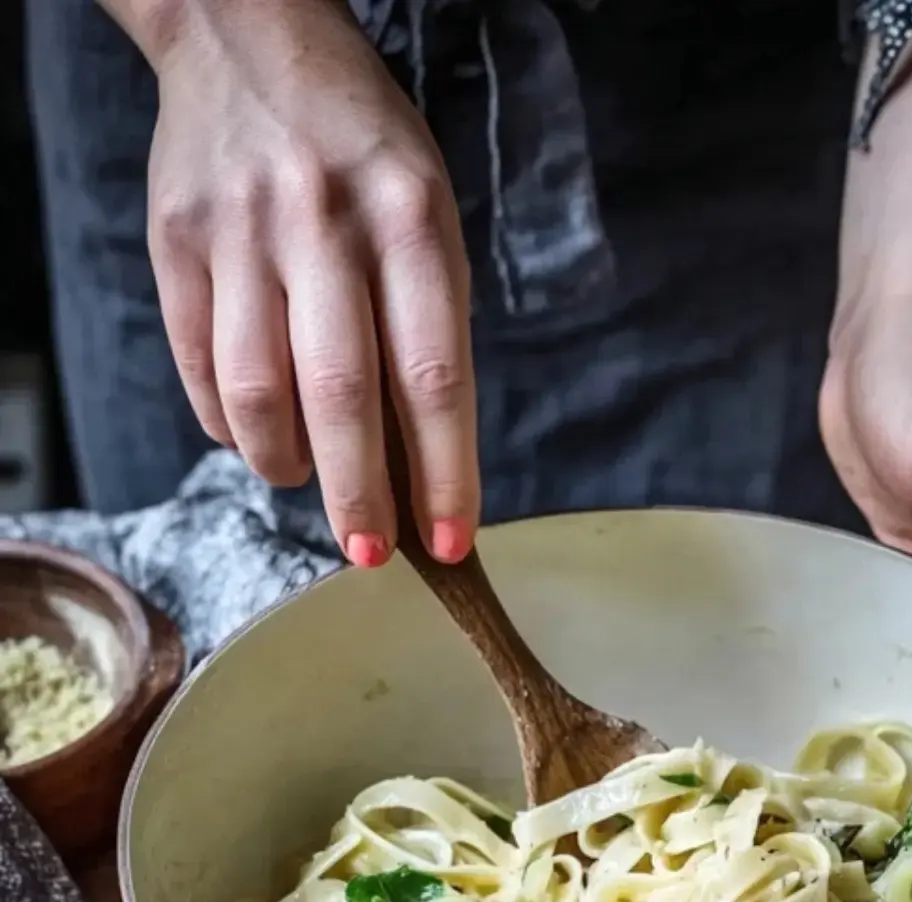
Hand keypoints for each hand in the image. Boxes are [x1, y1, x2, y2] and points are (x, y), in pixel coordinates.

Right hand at [146, 0, 477, 564]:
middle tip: (370, 551)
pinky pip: (201, 371)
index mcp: (408, 216)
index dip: (443, 473)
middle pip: (342, 397)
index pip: (433, 375)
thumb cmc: (358, 147)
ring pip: (259, 396)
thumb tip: (421, 464)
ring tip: (308, 477)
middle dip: (360, 497)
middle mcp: (323, 222)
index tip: (448, 542)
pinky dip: (231, 424)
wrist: (244, 36)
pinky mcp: (176, 243)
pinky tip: (257, 429)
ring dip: (288, 465)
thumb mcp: (423, 211)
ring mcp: (241, 232)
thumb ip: (425, 325)